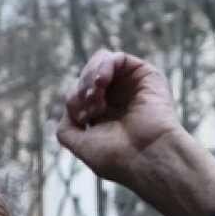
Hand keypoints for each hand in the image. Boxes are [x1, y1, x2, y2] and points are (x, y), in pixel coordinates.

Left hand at [57, 50, 185, 187]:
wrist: (148, 157)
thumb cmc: (117, 157)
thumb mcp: (80, 144)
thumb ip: (66, 127)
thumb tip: (69, 109)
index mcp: (105, 114)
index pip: (78, 90)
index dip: (73, 99)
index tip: (83, 119)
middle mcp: (118, 98)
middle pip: (87, 75)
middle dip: (81, 90)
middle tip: (91, 110)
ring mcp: (131, 85)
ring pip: (99, 62)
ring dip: (90, 77)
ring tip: (95, 96)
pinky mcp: (145, 75)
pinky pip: (116, 58)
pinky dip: (103, 66)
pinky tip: (102, 82)